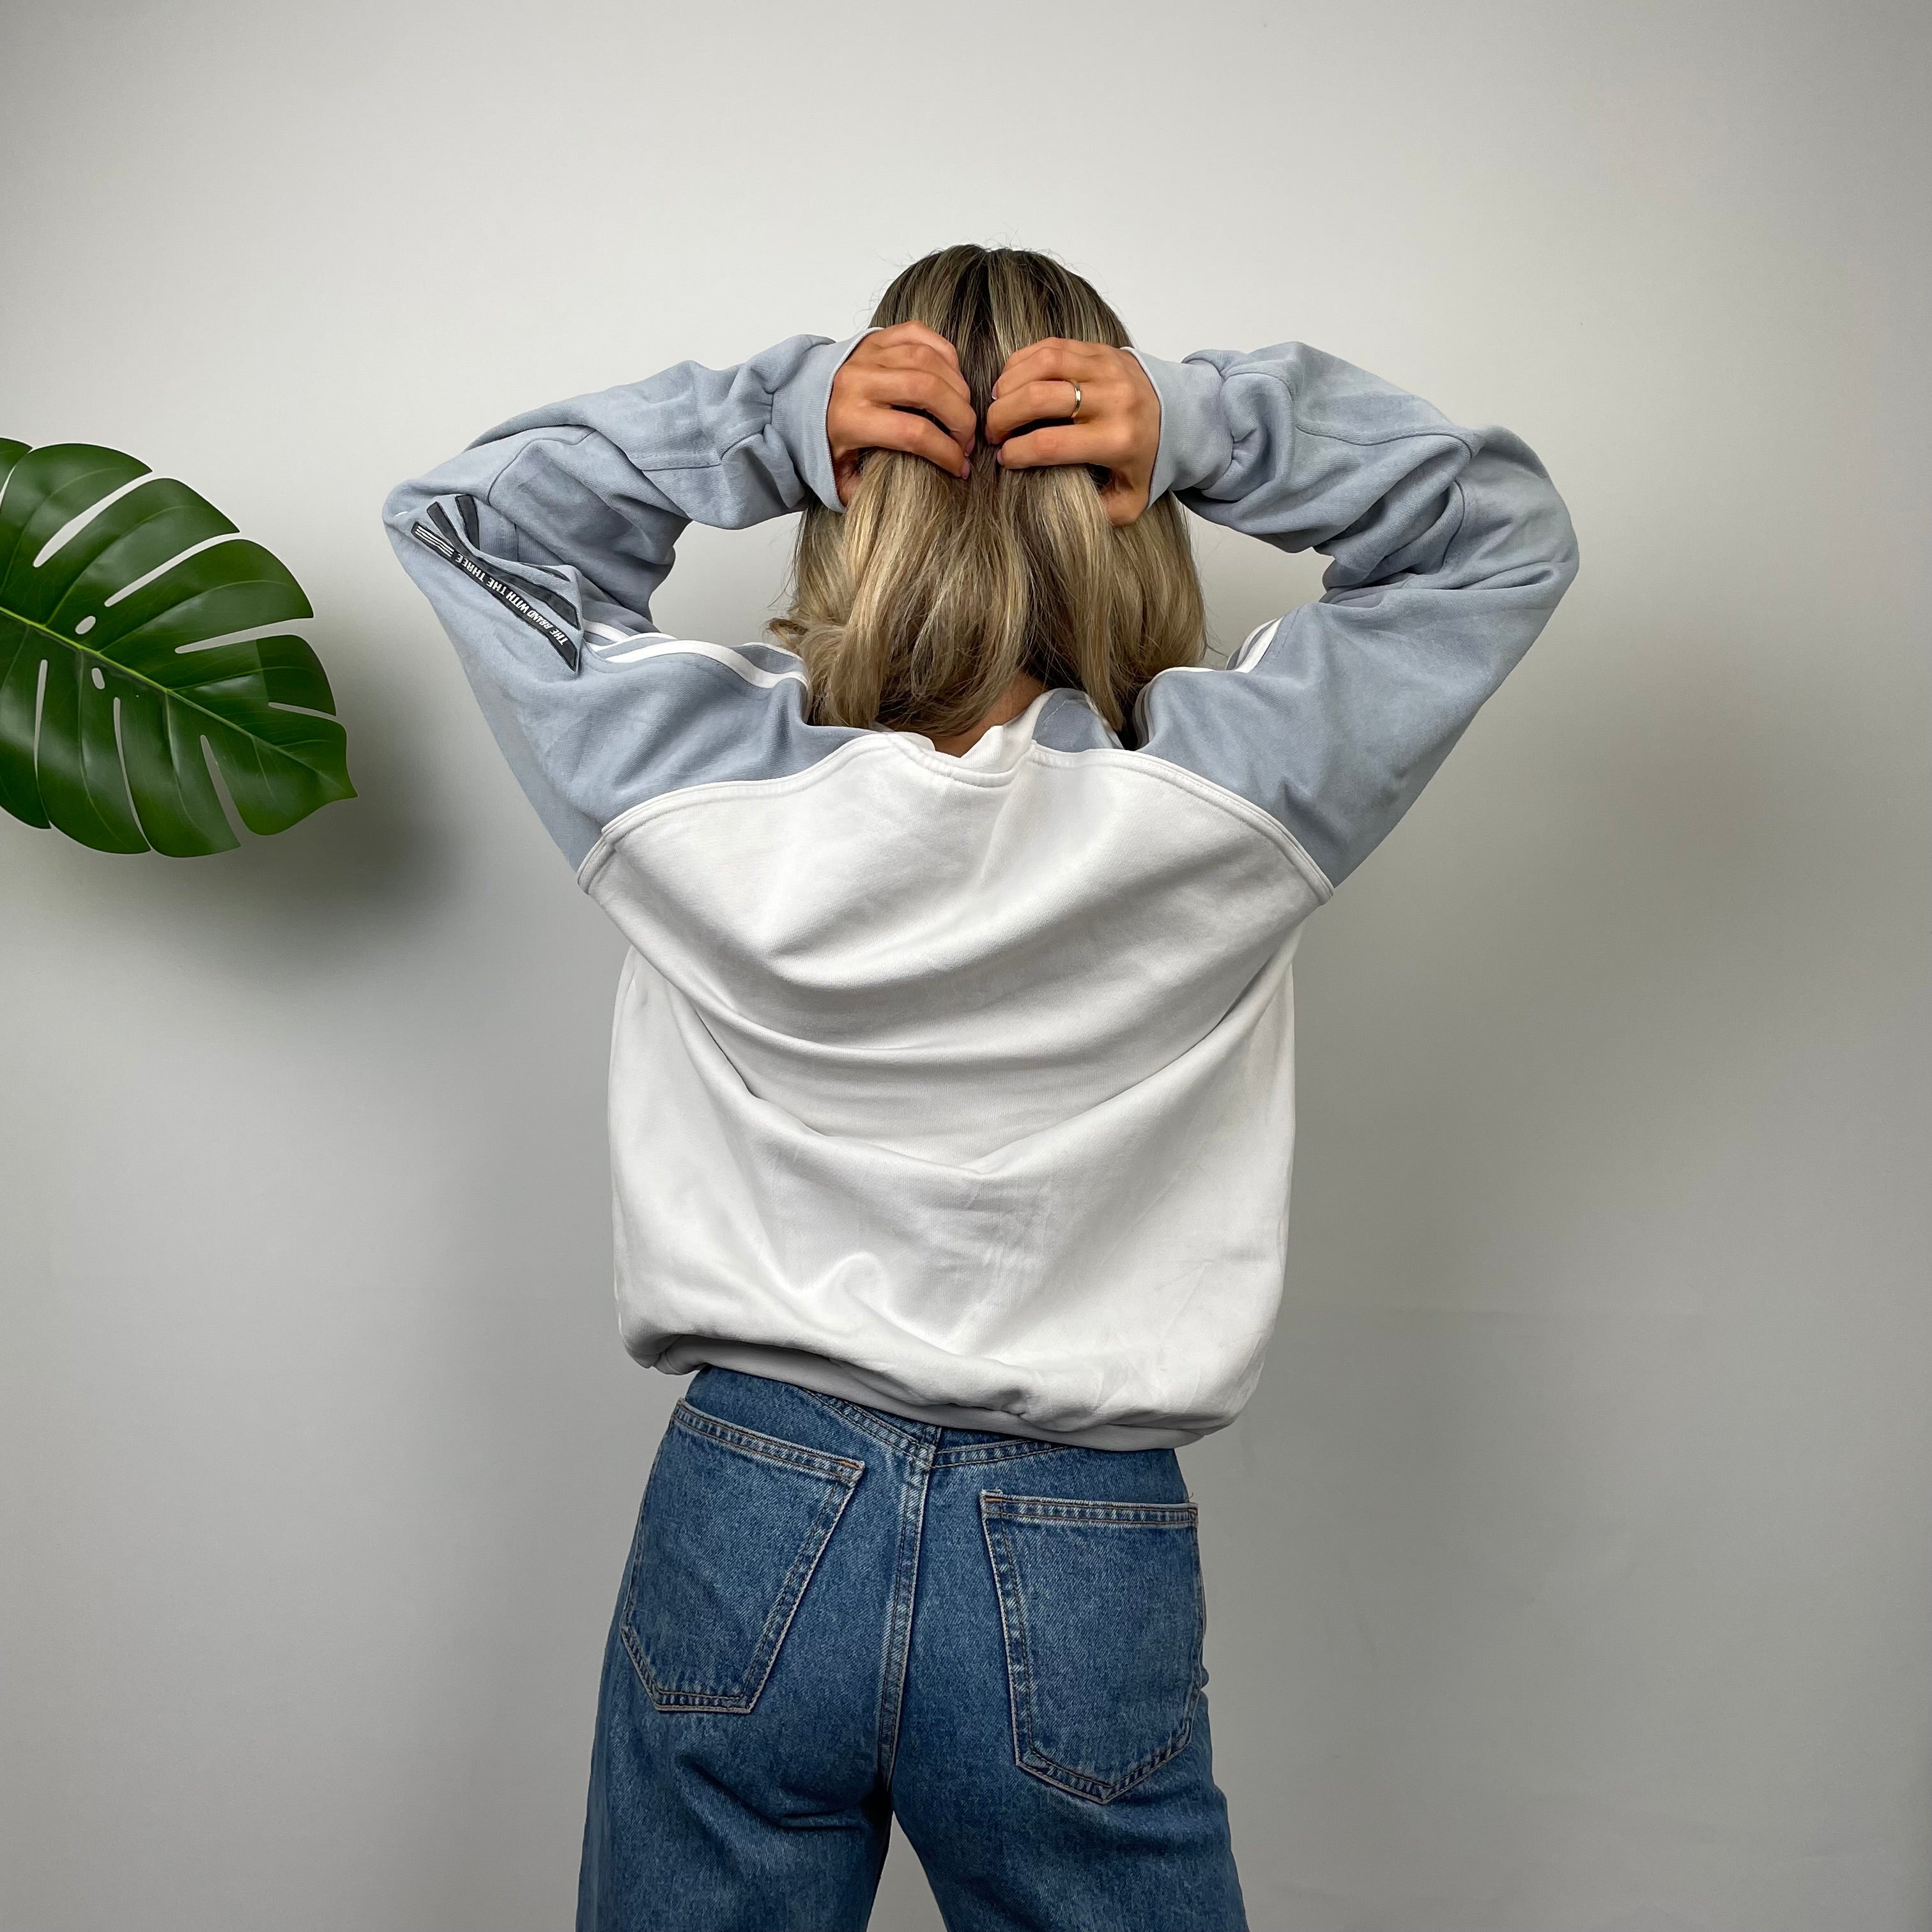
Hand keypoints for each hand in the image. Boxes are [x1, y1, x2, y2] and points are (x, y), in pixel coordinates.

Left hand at [826, 322, 975, 503]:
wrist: (796, 397)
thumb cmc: (824, 439)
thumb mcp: (836, 474)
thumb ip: (862, 492)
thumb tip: (898, 506)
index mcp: (851, 418)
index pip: (913, 433)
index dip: (946, 451)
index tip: (961, 467)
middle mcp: (860, 380)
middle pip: (927, 390)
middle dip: (961, 418)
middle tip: (969, 439)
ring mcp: (870, 354)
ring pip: (929, 360)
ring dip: (958, 388)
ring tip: (964, 412)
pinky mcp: (877, 337)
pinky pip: (921, 335)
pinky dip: (945, 354)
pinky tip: (953, 378)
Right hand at [984, 339, 1161, 526]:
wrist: (1185, 416)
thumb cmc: (1150, 460)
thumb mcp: (1131, 500)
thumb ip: (1098, 513)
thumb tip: (1057, 515)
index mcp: (1117, 440)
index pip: (1049, 444)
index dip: (1016, 452)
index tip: (1003, 458)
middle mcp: (1112, 399)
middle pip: (1038, 398)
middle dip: (1002, 416)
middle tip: (991, 431)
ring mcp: (1107, 368)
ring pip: (1042, 364)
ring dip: (1008, 384)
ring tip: (997, 403)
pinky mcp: (1101, 349)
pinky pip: (1052, 346)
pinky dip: (1023, 361)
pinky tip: (1011, 380)